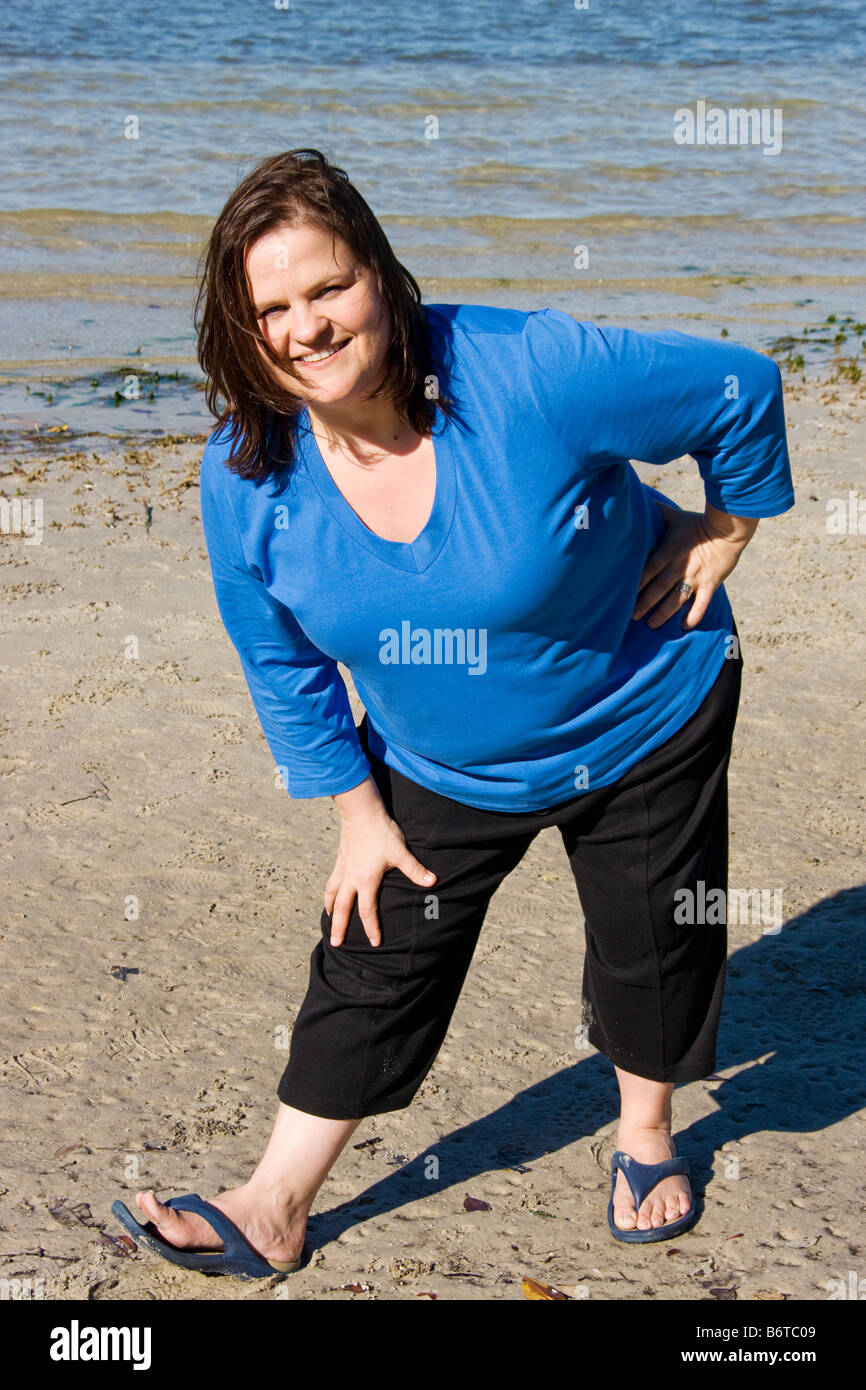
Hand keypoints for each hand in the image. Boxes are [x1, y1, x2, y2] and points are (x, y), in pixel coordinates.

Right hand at [324, 784, 436, 948]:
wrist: (361, 812)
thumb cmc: (381, 833)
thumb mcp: (401, 852)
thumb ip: (415, 870)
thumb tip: (432, 882)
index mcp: (366, 881)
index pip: (367, 911)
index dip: (371, 928)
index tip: (374, 943)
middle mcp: (351, 878)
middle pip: (342, 908)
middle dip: (339, 927)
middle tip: (336, 943)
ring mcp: (343, 869)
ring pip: (332, 894)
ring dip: (331, 909)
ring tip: (329, 919)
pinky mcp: (340, 860)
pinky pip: (332, 881)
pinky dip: (330, 892)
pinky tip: (331, 894)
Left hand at [632, 502, 758, 629]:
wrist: (728, 528)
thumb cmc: (698, 522)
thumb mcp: (675, 516)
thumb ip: (658, 513)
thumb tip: (643, 502)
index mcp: (668, 552)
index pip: (647, 571)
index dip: (634, 585)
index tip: (622, 596)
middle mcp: (679, 567)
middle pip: (657, 589)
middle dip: (643, 604)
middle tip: (631, 617)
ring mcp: (695, 577)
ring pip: (675, 600)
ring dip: (663, 614)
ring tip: (651, 625)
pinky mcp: (710, 584)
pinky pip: (701, 605)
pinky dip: (692, 617)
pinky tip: (684, 627)